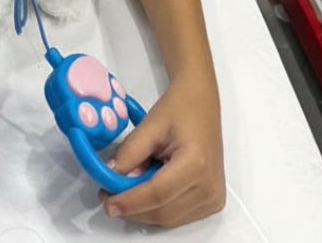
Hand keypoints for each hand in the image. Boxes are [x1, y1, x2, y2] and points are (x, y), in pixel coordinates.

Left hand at [100, 74, 224, 227]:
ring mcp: (213, 199)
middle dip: (132, 208)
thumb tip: (110, 177)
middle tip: (107, 196)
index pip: (157, 194)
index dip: (130, 202)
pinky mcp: (212, 202)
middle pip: (163, 212)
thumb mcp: (149, 126)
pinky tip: (144, 191)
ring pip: (169, 219)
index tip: (107, 203)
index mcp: (196, 165)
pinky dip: (156, 209)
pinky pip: (178, 216)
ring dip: (143, 211)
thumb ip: (129, 153)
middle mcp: (209, 188)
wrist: (200, 103)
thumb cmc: (178, 109)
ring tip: (124, 191)